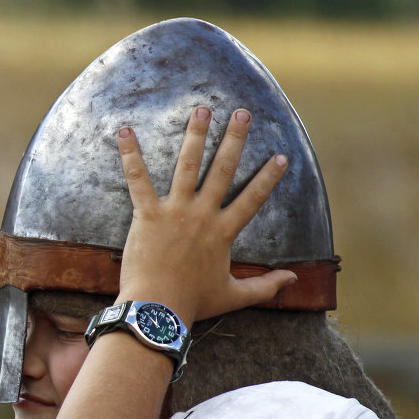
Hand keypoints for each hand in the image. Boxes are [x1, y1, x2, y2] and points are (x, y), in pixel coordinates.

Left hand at [117, 106, 296, 324]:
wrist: (158, 309)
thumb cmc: (192, 303)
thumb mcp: (234, 295)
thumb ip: (266, 287)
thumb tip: (293, 280)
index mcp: (223, 232)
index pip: (252, 199)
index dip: (267, 178)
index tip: (281, 157)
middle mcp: (203, 215)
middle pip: (223, 170)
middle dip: (234, 139)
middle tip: (242, 113)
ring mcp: (175, 212)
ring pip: (187, 166)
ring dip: (195, 136)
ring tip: (201, 110)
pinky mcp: (148, 214)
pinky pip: (138, 179)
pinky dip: (130, 155)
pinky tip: (125, 131)